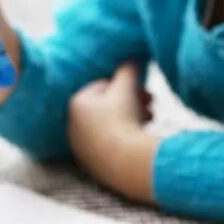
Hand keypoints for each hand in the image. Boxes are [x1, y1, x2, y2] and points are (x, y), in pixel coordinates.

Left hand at [68, 61, 158, 203]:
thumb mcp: (128, 85)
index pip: (102, 85)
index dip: (124, 85)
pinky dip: (124, 137)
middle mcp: (73, 125)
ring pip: (109, 125)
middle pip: (106, 107)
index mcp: (76, 103)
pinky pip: (110, 144)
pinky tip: (140, 137)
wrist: (125, 159)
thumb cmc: (123, 117)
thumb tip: (131, 60)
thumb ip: (128, 68)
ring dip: (130, 118)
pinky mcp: (92, 164)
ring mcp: (82, 146)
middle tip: (149, 102)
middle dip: (130, 102)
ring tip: (150, 118)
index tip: (141, 89)